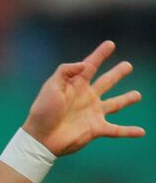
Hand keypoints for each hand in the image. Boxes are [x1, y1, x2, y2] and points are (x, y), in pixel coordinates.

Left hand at [24, 40, 144, 156]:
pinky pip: (116, 130)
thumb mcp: (51, 86)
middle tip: (127, 66)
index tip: (110, 44)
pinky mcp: (96, 129)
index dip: (100, 55)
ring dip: (127, 99)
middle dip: (118, 74)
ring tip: (138, 95)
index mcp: (76, 85)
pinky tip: (141, 132)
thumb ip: (66, 71)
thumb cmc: (42, 112)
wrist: (40, 138)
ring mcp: (93, 113)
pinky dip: (129, 131)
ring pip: (115, 104)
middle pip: (107, 82)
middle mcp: (87, 98)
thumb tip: (84, 65)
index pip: (91, 66)